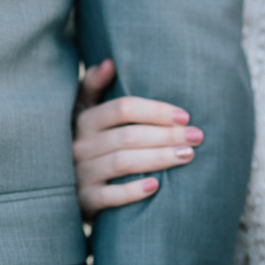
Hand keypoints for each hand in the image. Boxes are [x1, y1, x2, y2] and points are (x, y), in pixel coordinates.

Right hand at [73, 59, 203, 217]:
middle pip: (128, 136)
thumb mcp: (83, 112)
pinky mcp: (84, 201)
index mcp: (83, 120)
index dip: (156, 111)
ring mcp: (80, 174)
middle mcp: (80, 145)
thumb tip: (110, 62)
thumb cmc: (87, 143)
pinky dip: (132, 191)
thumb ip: (93, 86)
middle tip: (197, 137)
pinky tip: (156, 186)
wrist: (68, 187)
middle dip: (166, 135)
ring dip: (158, 158)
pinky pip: (108, 197)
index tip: (185, 116)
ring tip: (187, 155)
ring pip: (122, 163)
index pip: (122, 109)